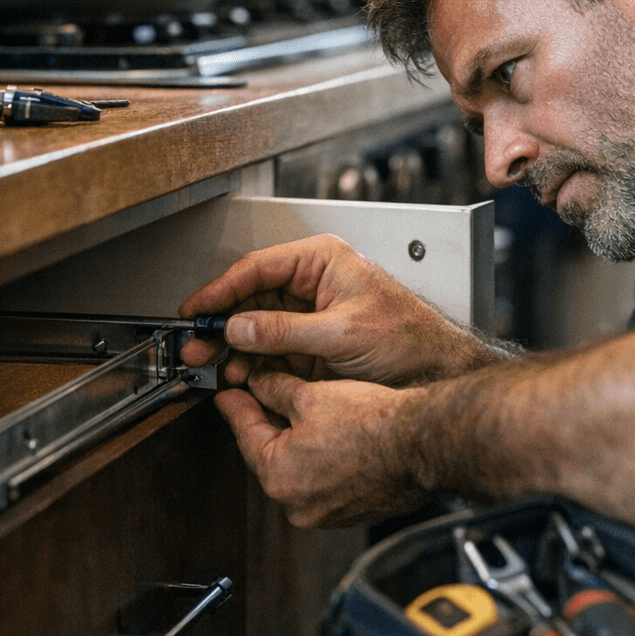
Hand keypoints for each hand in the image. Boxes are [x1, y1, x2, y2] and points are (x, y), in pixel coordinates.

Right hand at [178, 233, 491, 385]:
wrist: (437, 372)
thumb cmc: (409, 339)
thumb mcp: (341, 334)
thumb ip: (286, 331)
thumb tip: (240, 327)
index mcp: (322, 261)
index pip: (258, 268)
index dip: (221, 289)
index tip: (196, 309)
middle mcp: (313, 282)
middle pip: (252, 297)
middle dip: (223, 323)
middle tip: (198, 343)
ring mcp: (311, 314)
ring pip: (258, 325)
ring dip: (235, 347)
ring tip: (216, 365)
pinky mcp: (313, 343)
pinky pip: (273, 348)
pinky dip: (253, 362)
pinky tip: (240, 374)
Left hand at [216, 370, 432, 526]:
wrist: (421, 443)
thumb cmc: (373, 425)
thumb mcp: (311, 394)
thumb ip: (274, 389)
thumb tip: (259, 383)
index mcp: (279, 477)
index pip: (244, 435)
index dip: (235, 407)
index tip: (228, 395)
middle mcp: (297, 505)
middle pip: (269, 455)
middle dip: (267, 423)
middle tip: (262, 395)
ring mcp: (325, 513)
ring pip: (298, 469)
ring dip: (297, 442)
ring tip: (305, 410)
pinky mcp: (351, 511)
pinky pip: (324, 481)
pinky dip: (322, 459)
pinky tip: (333, 434)